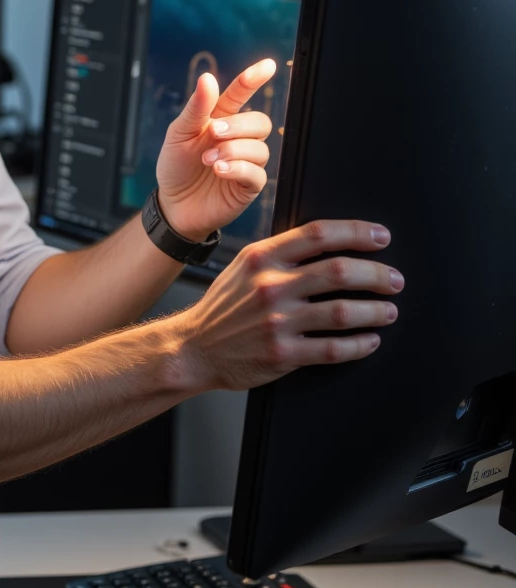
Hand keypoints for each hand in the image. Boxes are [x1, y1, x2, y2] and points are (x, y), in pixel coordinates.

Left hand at [155, 60, 276, 243]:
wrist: (172, 204)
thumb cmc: (176, 166)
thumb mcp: (179, 134)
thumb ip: (196, 108)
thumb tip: (208, 78)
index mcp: (221, 119)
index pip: (242, 94)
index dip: (253, 79)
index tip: (268, 66)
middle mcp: (238, 139)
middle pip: (260, 121)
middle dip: (239, 125)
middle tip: (214, 133)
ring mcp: (246, 162)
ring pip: (260, 148)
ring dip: (233, 150)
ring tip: (208, 160)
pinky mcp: (248, 186)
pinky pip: (258, 173)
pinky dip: (238, 169)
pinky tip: (219, 171)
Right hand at [175, 219, 403, 393]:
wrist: (194, 348)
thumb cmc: (224, 307)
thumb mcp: (244, 267)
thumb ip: (282, 253)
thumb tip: (330, 240)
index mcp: (262, 258)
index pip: (319, 234)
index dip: (357, 233)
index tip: (381, 237)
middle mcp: (270, 287)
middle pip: (339, 271)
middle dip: (377, 274)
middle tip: (394, 280)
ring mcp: (277, 322)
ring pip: (342, 312)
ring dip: (375, 311)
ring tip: (389, 311)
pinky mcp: (282, 354)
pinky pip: (332, 349)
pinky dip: (359, 344)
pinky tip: (369, 340)